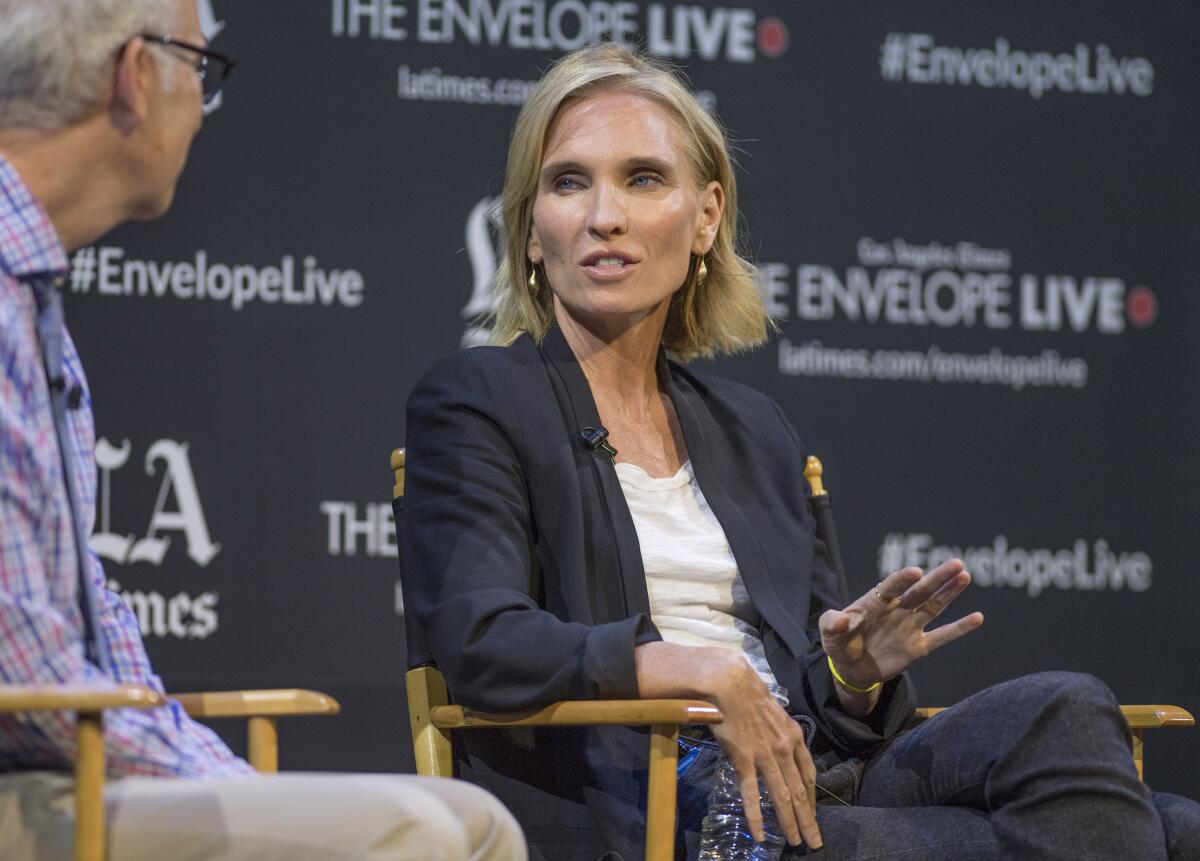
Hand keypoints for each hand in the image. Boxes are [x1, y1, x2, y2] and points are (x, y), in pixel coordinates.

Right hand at [709, 655, 821, 849]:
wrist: (729, 682)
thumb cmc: (748, 691)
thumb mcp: (774, 710)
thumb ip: (779, 730)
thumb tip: (776, 742)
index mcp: (794, 736)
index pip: (808, 774)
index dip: (811, 797)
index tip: (812, 813)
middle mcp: (785, 749)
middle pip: (799, 792)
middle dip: (808, 820)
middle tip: (813, 842)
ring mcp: (766, 757)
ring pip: (782, 797)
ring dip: (790, 823)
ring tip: (795, 842)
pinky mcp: (745, 760)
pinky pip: (752, 795)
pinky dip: (757, 817)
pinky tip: (760, 834)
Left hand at [819, 558, 983, 689]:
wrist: (851, 668)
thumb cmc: (839, 643)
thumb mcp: (829, 633)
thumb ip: (833, 623)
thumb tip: (840, 620)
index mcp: (876, 601)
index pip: (892, 587)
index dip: (902, 580)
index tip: (916, 571)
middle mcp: (897, 609)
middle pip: (920, 591)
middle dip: (937, 578)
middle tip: (956, 563)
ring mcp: (910, 626)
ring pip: (934, 607)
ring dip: (950, 593)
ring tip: (964, 576)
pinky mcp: (919, 646)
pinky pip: (942, 636)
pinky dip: (960, 628)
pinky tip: (977, 618)